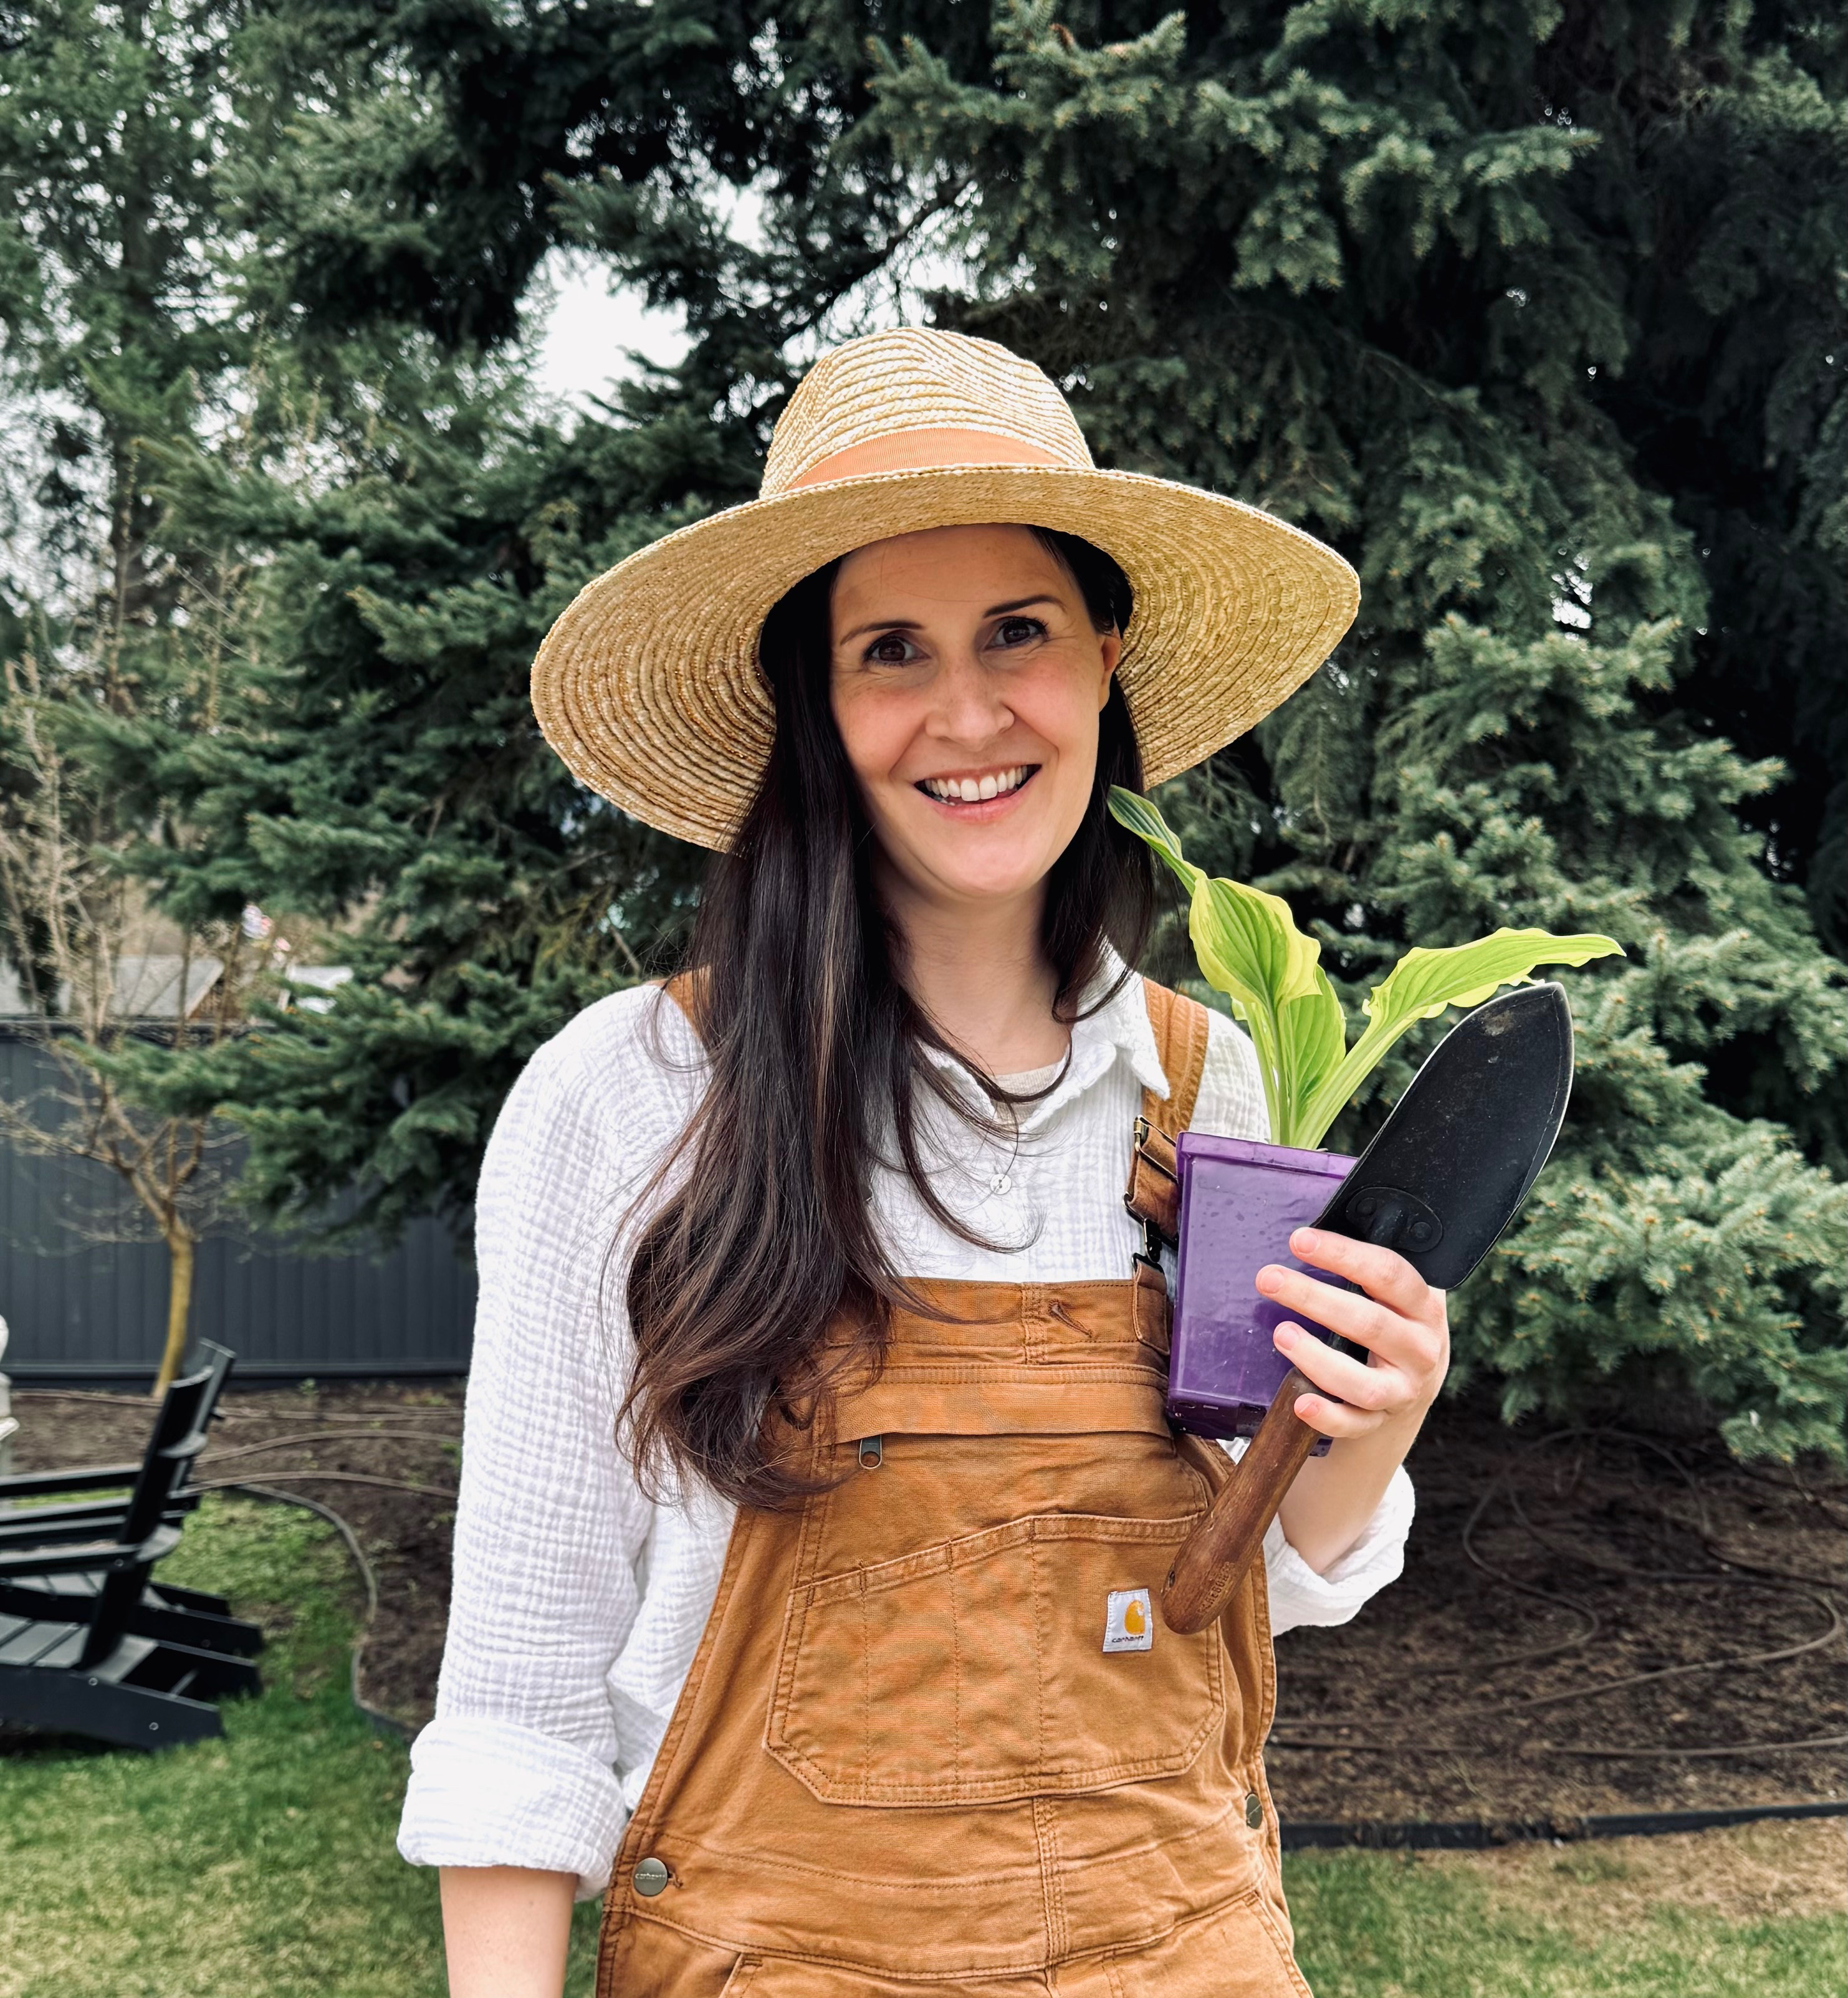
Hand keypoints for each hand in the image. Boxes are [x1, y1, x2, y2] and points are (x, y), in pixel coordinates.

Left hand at [1255, 1226, 1449, 1439]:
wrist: (1413, 1386)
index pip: (1389, 1273)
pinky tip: (1300, 1400)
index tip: (1299, 1240)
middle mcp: (1420, 1349)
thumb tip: (1311, 1229)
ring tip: (1281, 1334)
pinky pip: (1354, 1423)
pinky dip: (1327, 1416)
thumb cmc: (1392, 1321)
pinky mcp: (1380, 1421)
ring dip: (1319, 1359)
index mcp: (1423, 1305)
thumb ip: (1367, 1265)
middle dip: (1315, 1298)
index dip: (1344, 1254)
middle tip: (1269, 1279)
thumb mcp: (1395, 1293)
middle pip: (1369, 1323)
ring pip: (1364, 1382)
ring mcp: (1403, 1389)